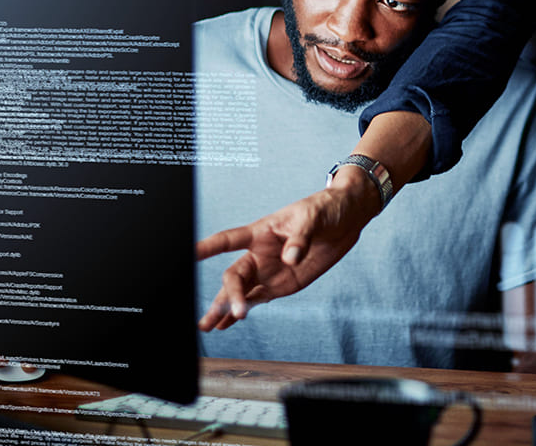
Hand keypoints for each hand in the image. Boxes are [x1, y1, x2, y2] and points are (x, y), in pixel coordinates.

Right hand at [195, 168, 380, 330]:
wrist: (345, 219)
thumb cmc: (324, 209)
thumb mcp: (313, 217)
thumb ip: (300, 238)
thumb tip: (290, 258)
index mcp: (261, 232)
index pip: (228, 240)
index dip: (208, 247)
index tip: (190, 254)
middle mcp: (259, 254)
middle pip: (234, 276)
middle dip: (230, 295)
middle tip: (233, 312)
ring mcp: (269, 271)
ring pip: (240, 292)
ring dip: (224, 308)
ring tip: (207, 326)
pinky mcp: (281, 284)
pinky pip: (257, 300)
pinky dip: (241, 312)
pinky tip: (224, 325)